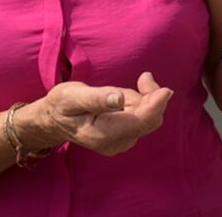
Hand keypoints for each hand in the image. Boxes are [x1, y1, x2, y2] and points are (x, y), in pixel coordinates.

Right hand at [25, 71, 172, 155]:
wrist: (55, 119)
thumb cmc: (62, 105)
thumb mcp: (73, 97)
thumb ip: (97, 98)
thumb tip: (120, 98)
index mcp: (103, 135)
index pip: (140, 122)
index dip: (156, 105)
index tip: (165, 90)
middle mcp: (116, 143)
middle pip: (150, 120)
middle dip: (152, 97)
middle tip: (144, 77)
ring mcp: (122, 141)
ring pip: (149, 117)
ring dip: (146, 98)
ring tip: (125, 87)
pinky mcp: (126, 136)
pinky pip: (144, 117)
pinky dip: (142, 102)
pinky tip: (125, 96)